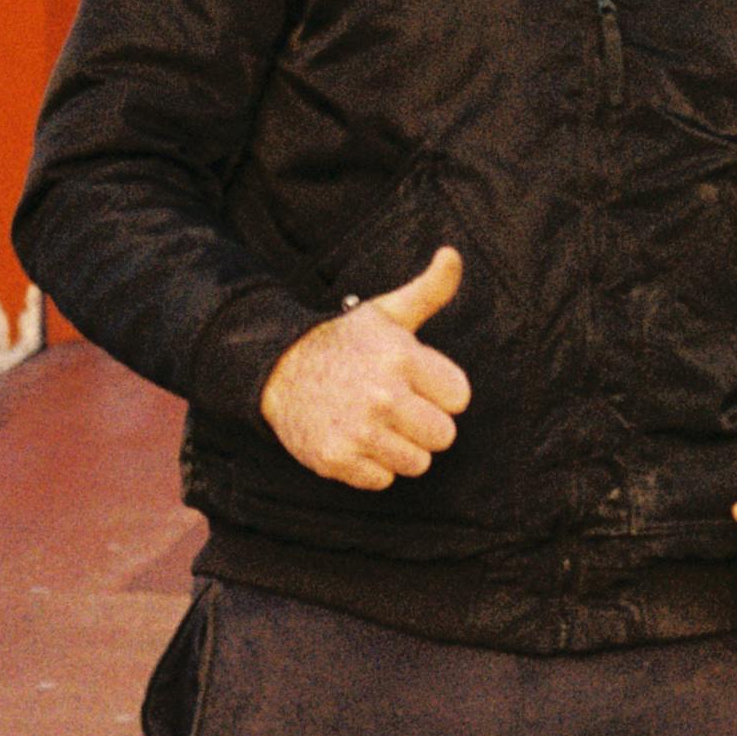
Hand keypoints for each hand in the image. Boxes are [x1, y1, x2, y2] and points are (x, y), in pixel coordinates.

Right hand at [258, 247, 473, 489]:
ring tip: (375, 422)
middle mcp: (383, 396)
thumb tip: (453, 254)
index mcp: (402, 357)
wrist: (276, 368)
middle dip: (424, 423)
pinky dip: (370, 466)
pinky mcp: (337, 460)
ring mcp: (359, 430)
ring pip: (417, 463)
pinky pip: (383, 481)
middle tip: (396, 406)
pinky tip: (354, 438)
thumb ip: (430, 289)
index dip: (440, 391)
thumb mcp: (387, 313)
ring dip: (400, 447)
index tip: (415, 381)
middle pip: (444, 436)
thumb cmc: (344, 342)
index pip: (460, 397)